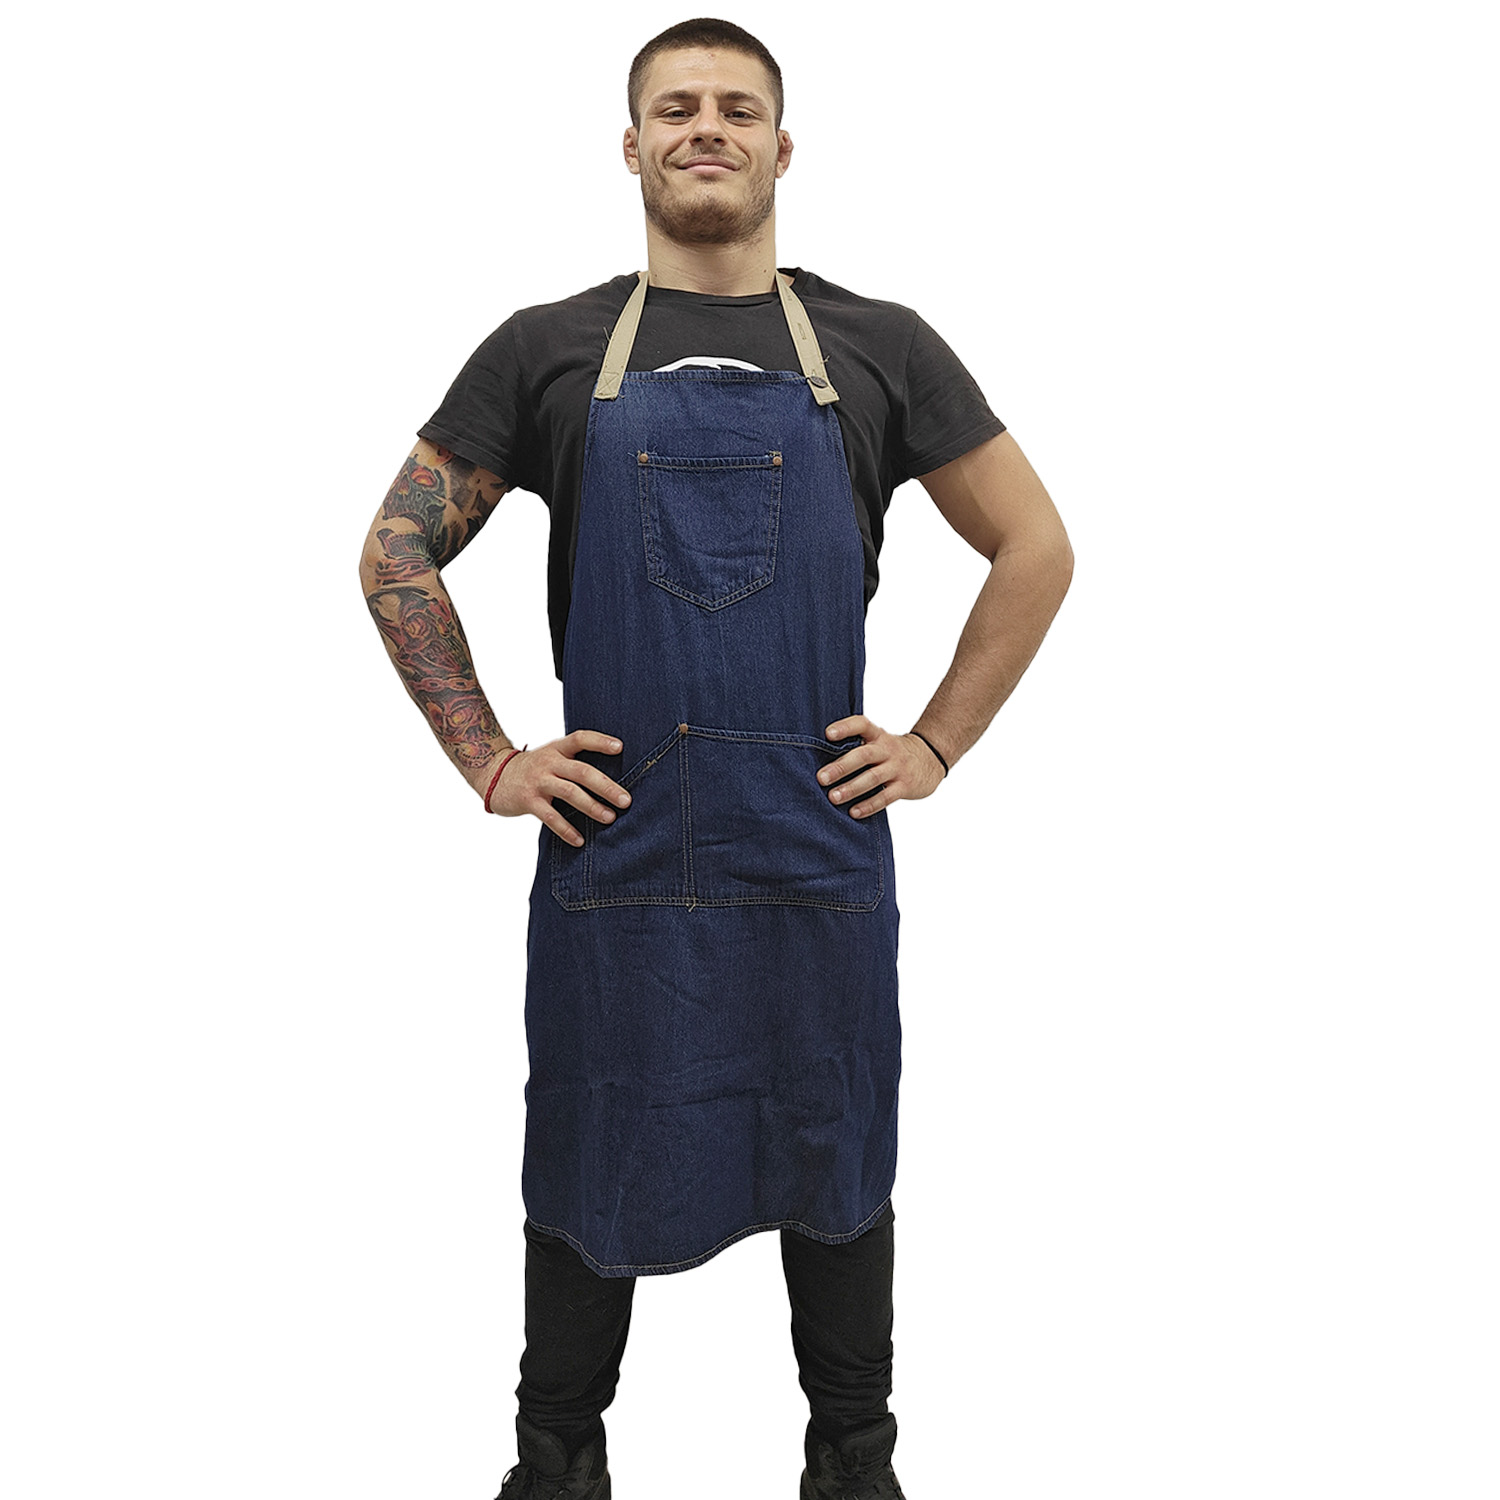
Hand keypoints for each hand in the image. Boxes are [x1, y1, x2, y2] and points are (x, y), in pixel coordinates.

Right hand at [484, 730, 631, 845]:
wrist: (493, 775)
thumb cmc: (533, 769)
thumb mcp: (551, 757)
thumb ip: (573, 763)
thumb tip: (611, 780)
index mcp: (557, 749)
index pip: (580, 738)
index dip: (600, 741)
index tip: (620, 748)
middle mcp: (549, 762)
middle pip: (581, 771)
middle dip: (606, 786)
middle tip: (626, 800)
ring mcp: (538, 781)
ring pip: (569, 792)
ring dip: (592, 806)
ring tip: (609, 818)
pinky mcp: (528, 800)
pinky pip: (550, 817)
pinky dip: (566, 830)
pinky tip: (579, 839)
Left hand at [818, 715, 946, 816]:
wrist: (930, 759)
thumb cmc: (892, 752)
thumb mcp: (879, 742)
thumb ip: (857, 746)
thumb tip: (820, 760)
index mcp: (878, 735)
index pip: (862, 724)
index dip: (845, 727)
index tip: (827, 734)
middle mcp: (887, 749)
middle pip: (864, 755)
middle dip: (841, 767)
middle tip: (821, 778)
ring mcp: (897, 768)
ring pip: (873, 778)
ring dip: (852, 788)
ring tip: (833, 797)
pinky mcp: (905, 786)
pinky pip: (886, 797)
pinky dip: (869, 805)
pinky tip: (854, 812)